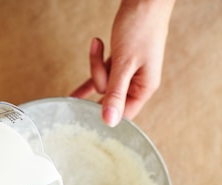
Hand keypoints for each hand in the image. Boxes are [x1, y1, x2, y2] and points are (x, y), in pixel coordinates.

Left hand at [71, 0, 175, 125]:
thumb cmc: (140, 26)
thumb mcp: (125, 63)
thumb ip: (115, 93)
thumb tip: (109, 121)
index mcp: (145, 87)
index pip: (124, 114)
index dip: (107, 113)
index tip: (88, 114)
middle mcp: (138, 82)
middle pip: (110, 96)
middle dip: (99, 78)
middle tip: (99, 59)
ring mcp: (130, 71)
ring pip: (104, 82)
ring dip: (96, 64)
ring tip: (97, 43)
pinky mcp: (122, 59)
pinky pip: (103, 72)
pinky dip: (94, 68)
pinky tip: (77, 90)